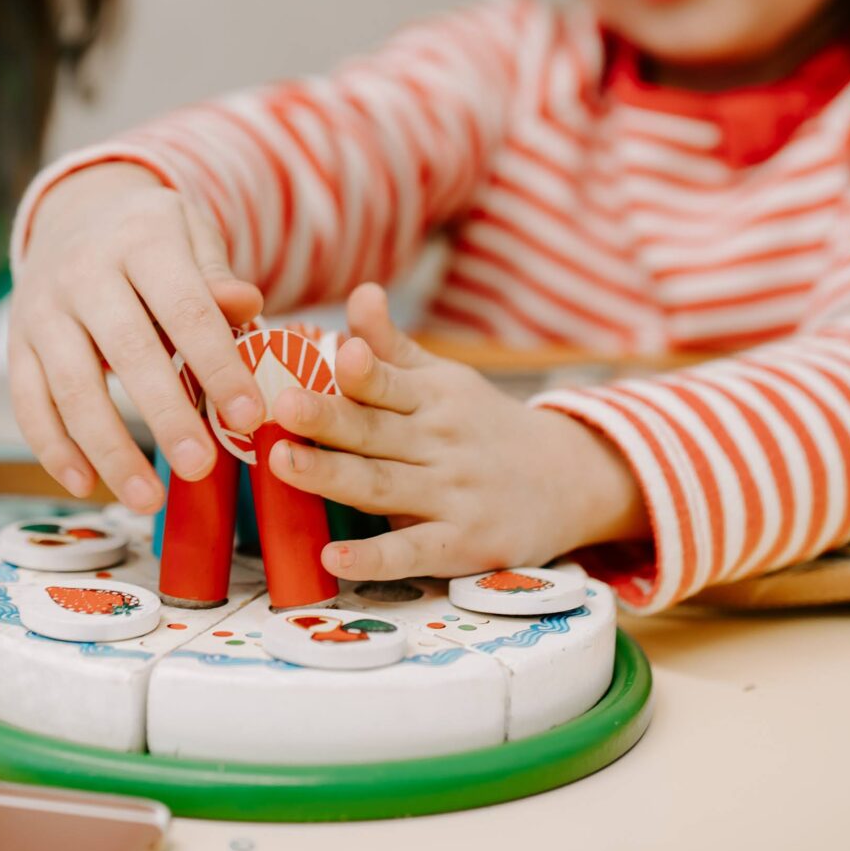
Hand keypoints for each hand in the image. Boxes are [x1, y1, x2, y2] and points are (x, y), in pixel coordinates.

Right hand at [9, 162, 267, 513]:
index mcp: (142, 241)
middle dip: (164, 414)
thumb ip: (217, 276)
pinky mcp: (16, 343)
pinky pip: (28, 403)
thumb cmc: (152, 238)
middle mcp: (83, 273)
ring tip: (148, 499)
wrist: (77, 213)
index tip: (249, 417)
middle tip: (199, 467)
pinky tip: (86, 483)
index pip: (185, 308)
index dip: (218, 365)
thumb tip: (247, 306)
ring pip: (71, 387)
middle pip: (126, 350)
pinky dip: (53, 449)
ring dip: (109, 449)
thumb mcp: (192, 235)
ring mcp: (42, 310)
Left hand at [263, 283, 647, 579]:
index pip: (391, 383)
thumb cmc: (483, 427)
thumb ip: (393, 346)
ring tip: (280, 464)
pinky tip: (333, 558)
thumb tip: (360, 292)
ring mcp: (451, 495)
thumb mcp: (446, 380)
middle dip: (329, 418)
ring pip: (382, 487)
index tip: (333, 353)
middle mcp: (441, 443)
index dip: (363, 370)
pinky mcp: (461, 545)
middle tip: (283, 406)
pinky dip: (373, 557)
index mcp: (434, 399)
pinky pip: (411, 551)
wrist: (569, 480)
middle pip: (376, 432)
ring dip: (332, 476)